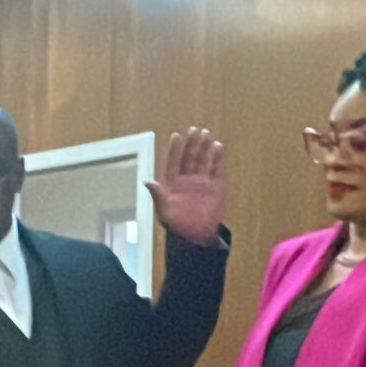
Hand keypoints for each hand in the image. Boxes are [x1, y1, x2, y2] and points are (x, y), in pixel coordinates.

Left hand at [145, 127, 225, 246]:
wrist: (195, 237)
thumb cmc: (176, 225)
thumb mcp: (164, 211)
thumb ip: (158, 195)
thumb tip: (147, 181)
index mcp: (174, 183)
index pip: (174, 162)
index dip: (175, 149)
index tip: (176, 135)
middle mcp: (188, 179)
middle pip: (190, 157)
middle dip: (192, 143)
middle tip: (195, 129)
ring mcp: (202, 182)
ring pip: (203, 160)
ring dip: (205, 148)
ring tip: (207, 134)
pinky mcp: (216, 187)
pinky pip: (216, 170)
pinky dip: (217, 159)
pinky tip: (218, 147)